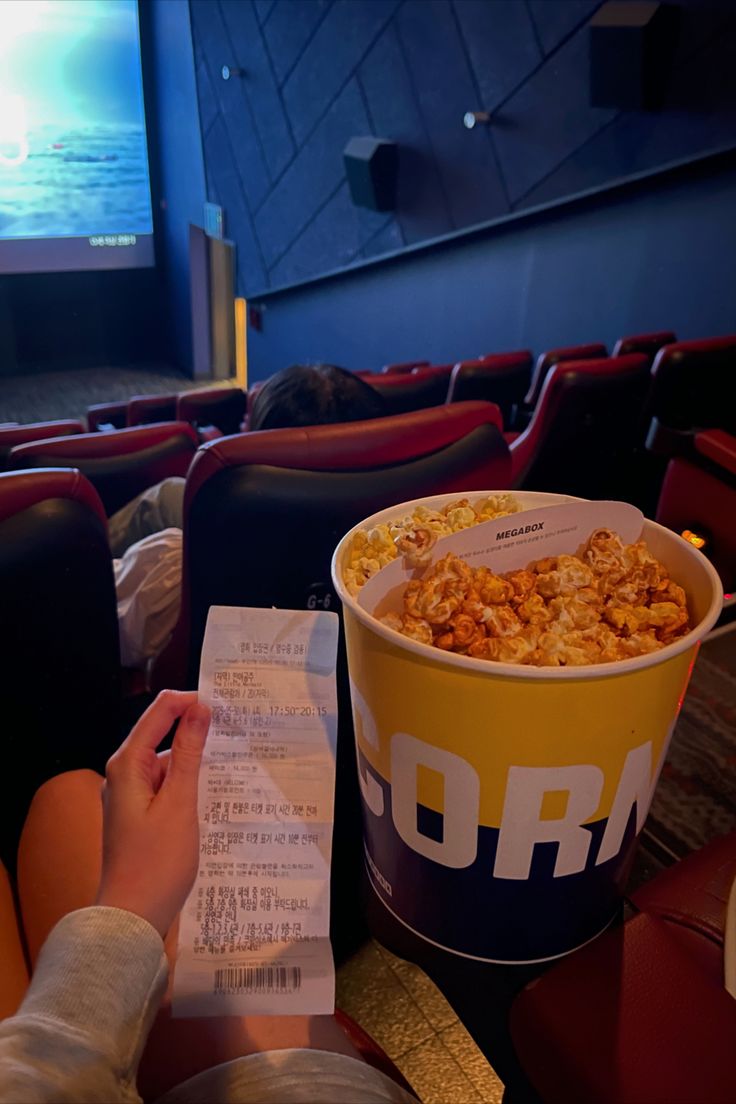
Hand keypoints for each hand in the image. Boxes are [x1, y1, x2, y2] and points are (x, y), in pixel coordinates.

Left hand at [96, 690, 209, 937]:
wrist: (132, 918)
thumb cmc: (156, 863)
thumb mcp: (180, 803)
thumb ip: (190, 753)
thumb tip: (199, 710)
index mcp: (127, 765)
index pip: (159, 713)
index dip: (190, 702)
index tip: (225, 705)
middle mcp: (123, 775)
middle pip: (161, 735)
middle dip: (195, 730)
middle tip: (236, 732)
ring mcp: (129, 796)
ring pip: (166, 763)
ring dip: (194, 761)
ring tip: (232, 766)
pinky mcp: (139, 815)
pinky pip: (166, 786)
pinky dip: (187, 785)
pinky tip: (212, 794)